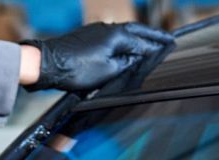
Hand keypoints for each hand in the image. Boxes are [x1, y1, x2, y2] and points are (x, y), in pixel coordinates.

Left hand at [21, 22, 173, 91]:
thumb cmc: (75, 69)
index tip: (171, 46)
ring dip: (137, 38)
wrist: (47, 63)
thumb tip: (136, 58)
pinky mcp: (87, 36)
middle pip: (137, 31)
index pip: (145, 42)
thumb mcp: (108, 72)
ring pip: (124, 33)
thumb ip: (126, 63)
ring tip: (148, 45)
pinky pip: (111, 36)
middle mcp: (109, 28)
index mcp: (118, 35)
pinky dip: (122, 41)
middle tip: (166, 40)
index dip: (158, 46)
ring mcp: (97, 30)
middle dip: (152, 37)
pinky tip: (124, 48)